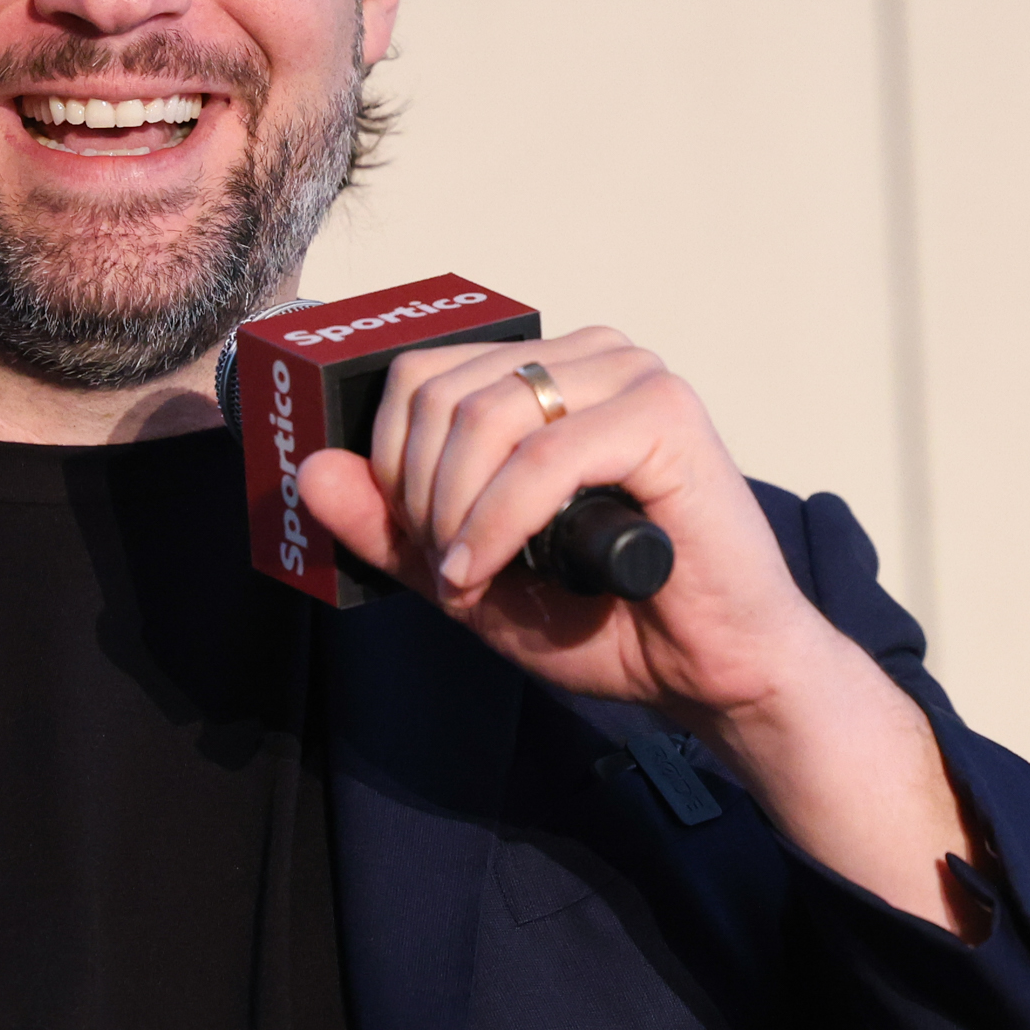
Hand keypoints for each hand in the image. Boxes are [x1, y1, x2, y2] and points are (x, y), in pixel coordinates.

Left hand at [297, 329, 986, 934]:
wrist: (717, 671)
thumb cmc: (610, 620)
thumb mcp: (468, 574)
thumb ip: (391, 528)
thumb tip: (311, 472)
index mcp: (547, 377)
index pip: (422, 371)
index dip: (389, 459)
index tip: (410, 539)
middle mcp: (589, 358)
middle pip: (440, 390)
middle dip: (417, 495)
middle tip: (442, 571)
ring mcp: (632, 376)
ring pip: (485, 415)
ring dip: (453, 513)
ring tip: (469, 578)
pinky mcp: (667, 415)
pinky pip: (544, 456)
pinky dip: (496, 524)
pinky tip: (487, 573)